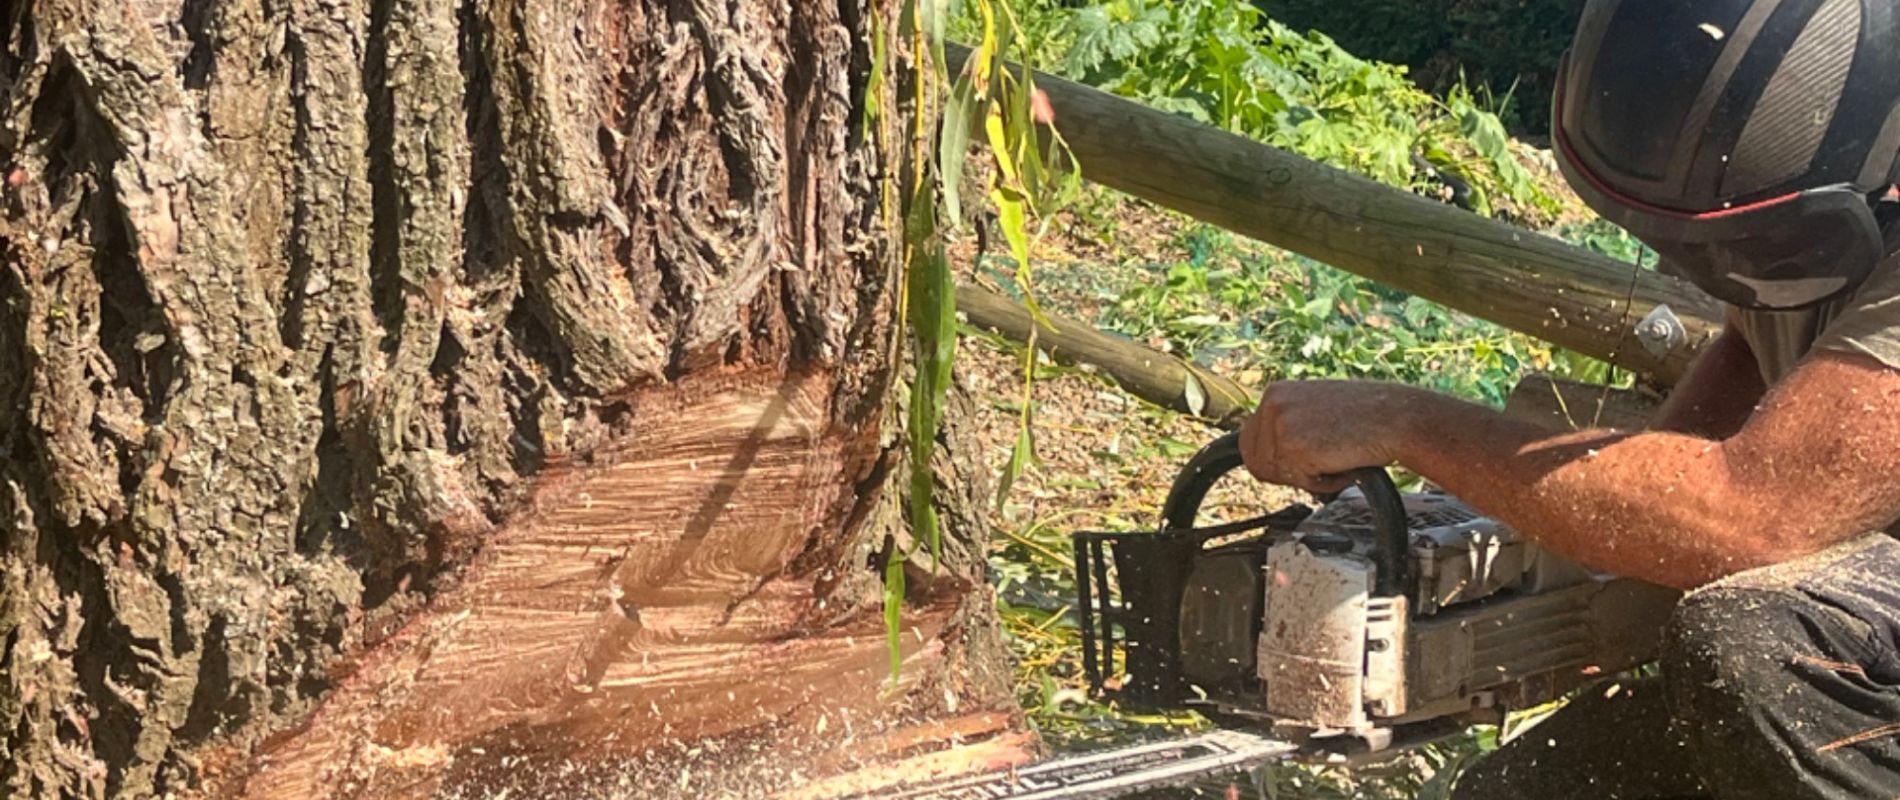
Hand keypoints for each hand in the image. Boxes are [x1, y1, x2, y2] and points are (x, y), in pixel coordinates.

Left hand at [1238, 381, 1412, 493]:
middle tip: (1321, 460)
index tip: (1301, 460)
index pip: (1249, 442)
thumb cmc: (1365, 417)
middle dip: (1286, 472)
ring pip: (1277, 475)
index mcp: (1276, 392)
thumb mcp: (1315, 408)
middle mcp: (1272, 404)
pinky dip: (1323, 483)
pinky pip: (1299, 482)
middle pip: (1255, 463)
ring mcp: (1281, 424)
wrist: (1397, 417)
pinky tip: (1343, 462)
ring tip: (1337, 456)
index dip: (1275, 461)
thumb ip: (1289, 424)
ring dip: (1309, 476)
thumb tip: (1262, 454)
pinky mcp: (1293, 447)